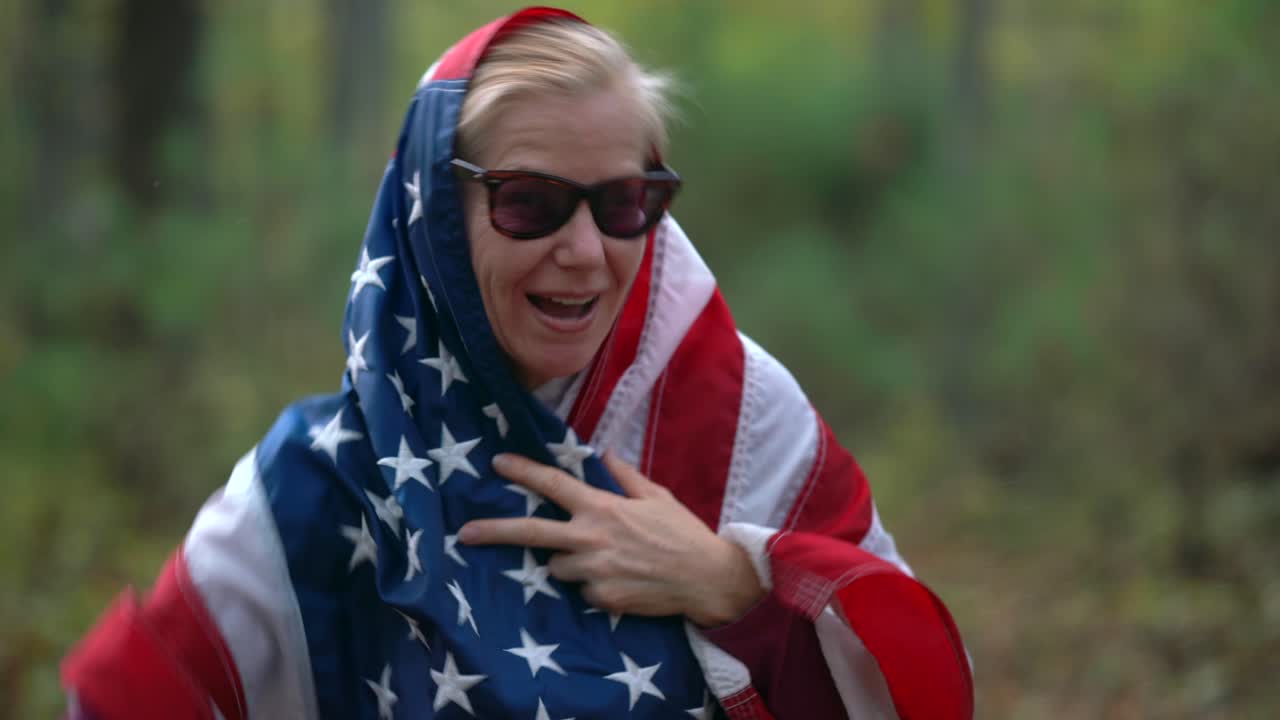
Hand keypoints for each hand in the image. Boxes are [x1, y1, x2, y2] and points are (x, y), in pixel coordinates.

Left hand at [457, 450, 763, 626]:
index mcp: (602, 508)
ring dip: (571, 562)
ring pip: (558, 567)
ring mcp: (593, 571)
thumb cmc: (683, 533)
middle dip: (494, 531)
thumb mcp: (656, 496)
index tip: (498, 463)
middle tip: (464, 533)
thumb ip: (624, 476)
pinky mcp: (601, 598)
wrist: (706, 579)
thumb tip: (604, 453)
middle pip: (530, 533)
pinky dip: (595, 586)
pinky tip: (623, 580)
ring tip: (608, 559)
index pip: (554, 484)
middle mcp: (590, 538)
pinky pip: (583, 591)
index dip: (524, 471)